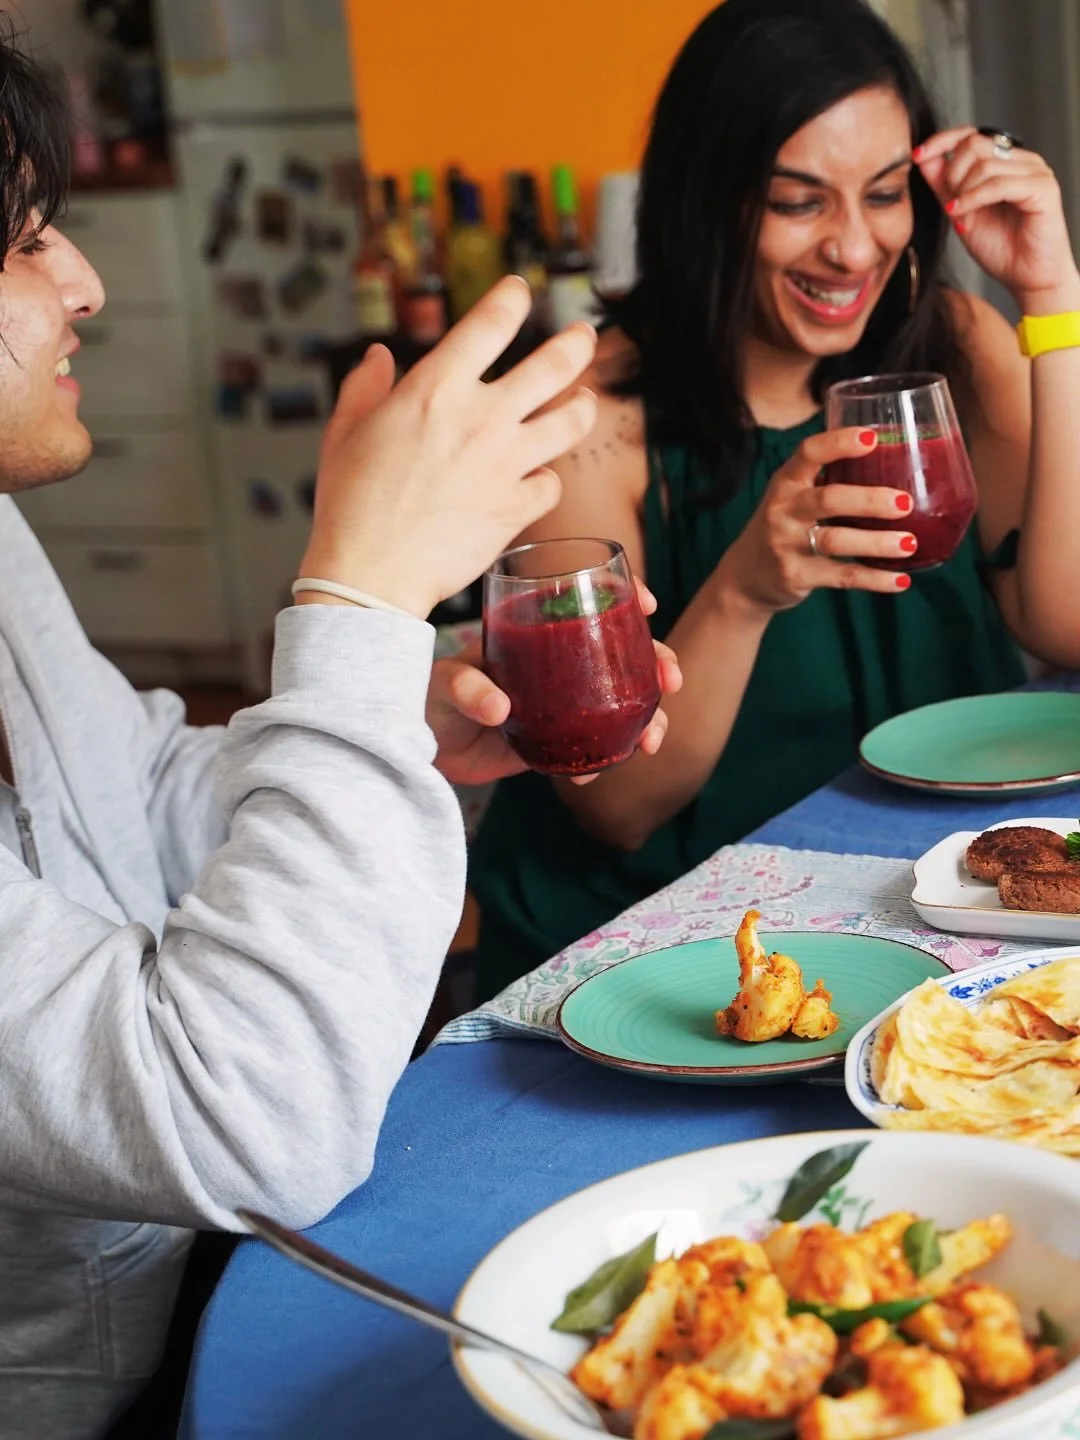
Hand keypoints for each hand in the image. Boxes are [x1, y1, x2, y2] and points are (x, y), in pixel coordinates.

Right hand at [299, 277, 598, 618]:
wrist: (371, 574)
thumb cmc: (350, 506)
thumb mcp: (344, 433)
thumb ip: (366, 387)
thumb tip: (378, 357)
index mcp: (435, 389)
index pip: (490, 323)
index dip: (511, 299)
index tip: (518, 292)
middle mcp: (481, 419)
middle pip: (554, 366)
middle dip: (576, 344)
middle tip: (584, 337)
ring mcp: (506, 463)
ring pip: (571, 423)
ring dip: (582, 409)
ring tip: (583, 403)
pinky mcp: (518, 508)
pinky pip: (552, 484)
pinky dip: (546, 480)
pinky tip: (538, 479)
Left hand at [427, 581, 682, 786]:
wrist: (422, 749)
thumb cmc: (428, 698)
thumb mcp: (442, 683)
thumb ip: (467, 688)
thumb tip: (500, 707)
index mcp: (534, 632)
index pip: (586, 602)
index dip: (623, 598)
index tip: (649, 605)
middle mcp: (557, 662)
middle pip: (621, 653)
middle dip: (657, 664)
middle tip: (669, 684)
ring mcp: (563, 701)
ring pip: (620, 701)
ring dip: (647, 718)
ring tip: (651, 741)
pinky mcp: (558, 740)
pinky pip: (595, 745)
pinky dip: (605, 758)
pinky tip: (593, 773)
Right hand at [714, 427, 918, 614]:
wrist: (746, 576)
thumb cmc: (785, 526)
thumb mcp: (794, 496)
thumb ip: (830, 481)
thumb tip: (898, 463)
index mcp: (787, 482)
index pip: (809, 453)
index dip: (840, 443)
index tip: (873, 438)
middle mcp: (783, 510)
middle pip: (828, 500)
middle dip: (869, 500)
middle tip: (904, 502)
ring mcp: (787, 545)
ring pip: (836, 541)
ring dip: (876, 543)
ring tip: (910, 543)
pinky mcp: (796, 576)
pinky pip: (842, 577)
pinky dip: (874, 579)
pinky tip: (901, 579)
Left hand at [915, 128, 1079, 309]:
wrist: (1027, 278)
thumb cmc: (1001, 248)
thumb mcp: (961, 212)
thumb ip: (944, 185)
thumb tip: (923, 157)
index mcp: (1005, 161)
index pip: (971, 134)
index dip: (942, 141)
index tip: (917, 156)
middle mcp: (1022, 160)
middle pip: (974, 144)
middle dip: (952, 175)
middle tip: (951, 205)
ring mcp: (1036, 171)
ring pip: (984, 164)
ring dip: (963, 192)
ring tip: (960, 216)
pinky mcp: (1043, 188)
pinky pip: (999, 184)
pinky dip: (974, 199)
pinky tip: (962, 215)